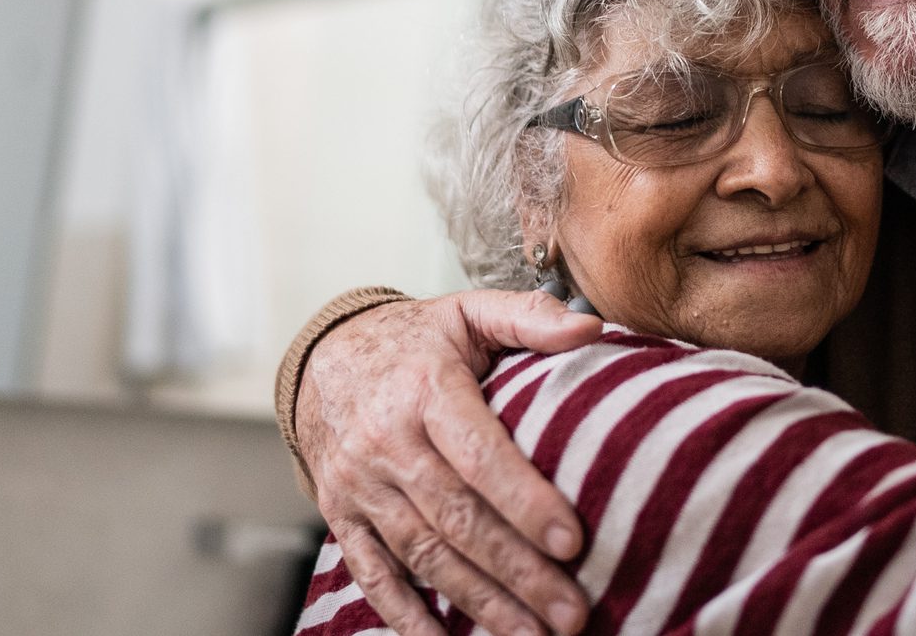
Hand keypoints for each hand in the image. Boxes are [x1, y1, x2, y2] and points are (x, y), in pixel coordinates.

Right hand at [297, 291, 604, 635]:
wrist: (322, 358)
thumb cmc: (415, 340)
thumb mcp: (468, 312)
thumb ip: (531, 317)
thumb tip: (593, 326)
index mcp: (426, 388)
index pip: (479, 453)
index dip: (524, 500)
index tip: (573, 540)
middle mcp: (388, 441)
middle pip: (457, 518)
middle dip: (517, 570)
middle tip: (572, 612)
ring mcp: (360, 484)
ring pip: (423, 554)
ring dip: (479, 602)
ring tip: (532, 635)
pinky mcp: (343, 516)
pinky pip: (372, 574)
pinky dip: (406, 616)